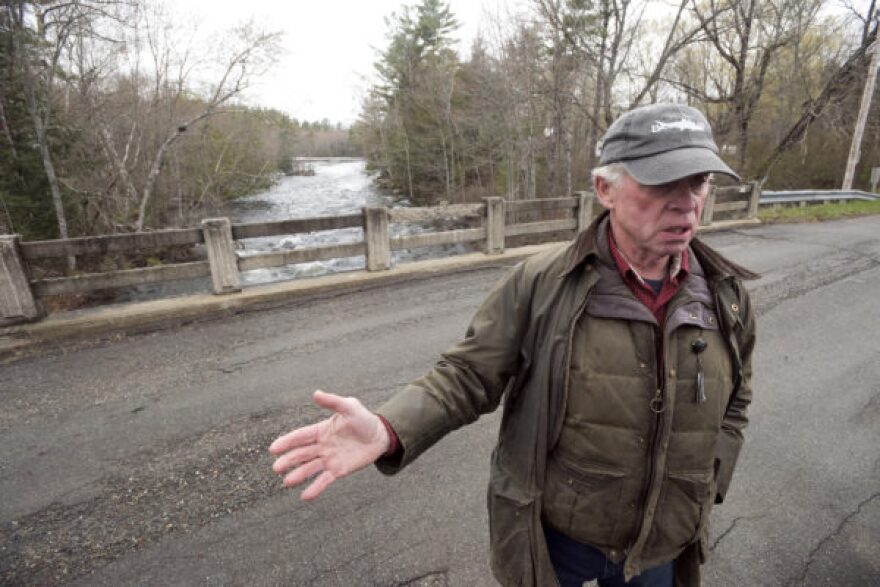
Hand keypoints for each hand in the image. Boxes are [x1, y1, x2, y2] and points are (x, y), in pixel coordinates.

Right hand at [269, 390, 390, 499]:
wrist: (380, 435)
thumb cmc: (363, 419)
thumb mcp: (349, 407)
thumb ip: (333, 402)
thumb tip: (316, 393)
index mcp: (320, 430)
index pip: (300, 437)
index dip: (287, 442)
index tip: (273, 449)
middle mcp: (321, 446)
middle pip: (301, 454)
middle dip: (288, 461)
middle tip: (276, 468)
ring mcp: (328, 459)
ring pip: (309, 468)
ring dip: (298, 475)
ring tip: (287, 482)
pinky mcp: (338, 471)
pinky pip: (324, 480)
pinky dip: (315, 488)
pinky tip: (305, 496)